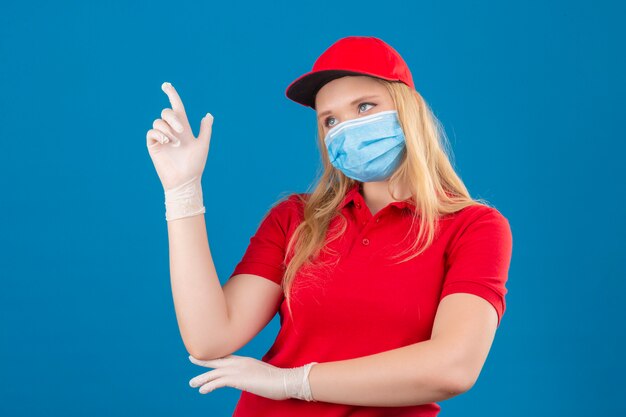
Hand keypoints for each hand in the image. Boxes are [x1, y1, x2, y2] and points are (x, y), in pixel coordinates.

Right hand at [146, 82, 213, 191]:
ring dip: (168, 130)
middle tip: (180, 130)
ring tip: (175, 143)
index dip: (171, 95)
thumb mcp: (203, 144)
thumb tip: (208, 114)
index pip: (176, 108)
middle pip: (165, 112)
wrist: (185, 180)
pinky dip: (159, 134)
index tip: (166, 85)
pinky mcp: (153, 145)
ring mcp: (162, 138)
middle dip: (173, 118)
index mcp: (183, 129)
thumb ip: (205, 129)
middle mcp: (171, 131)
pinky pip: (151, 132)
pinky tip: (166, 142)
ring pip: (158, 121)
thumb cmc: (195, 165)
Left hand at [188, 354, 317, 401]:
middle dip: (204, 361)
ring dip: (202, 378)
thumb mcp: (263, 375)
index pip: (227, 358)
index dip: (216, 357)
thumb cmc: (279, 380)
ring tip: (193, 384)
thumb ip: (254, 375)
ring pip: (215, 373)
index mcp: (246, 361)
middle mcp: (240, 363)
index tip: (207, 357)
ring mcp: (239, 370)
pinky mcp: (238, 379)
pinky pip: (219, 382)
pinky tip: (203, 390)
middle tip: (191, 358)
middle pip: (218, 361)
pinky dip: (209, 386)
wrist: (285, 380)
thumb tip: (253, 379)